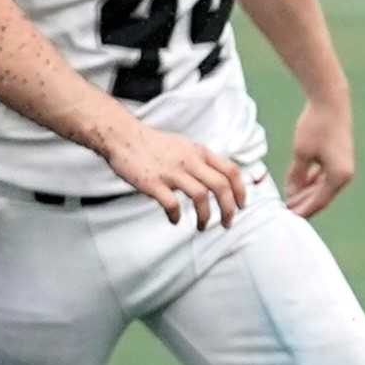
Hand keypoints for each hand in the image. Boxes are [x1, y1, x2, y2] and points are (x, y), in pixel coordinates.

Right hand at [103, 122, 249, 228]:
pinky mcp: (153, 183)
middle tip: (227, 223)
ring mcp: (171, 172)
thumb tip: (218, 178)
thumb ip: (201, 160)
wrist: (123, 137)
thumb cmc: (153, 144)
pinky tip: (175, 220)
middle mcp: (189, 161)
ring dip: (205, 217)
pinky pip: (172, 204)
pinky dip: (176, 216)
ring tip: (202, 227)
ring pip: (200, 197)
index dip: (240, 190)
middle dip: (229, 209)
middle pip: (221, 186)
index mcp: (199, 152)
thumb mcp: (184, 146)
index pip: (230, 170)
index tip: (241, 205)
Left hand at [284, 92, 354, 218]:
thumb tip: (291, 194)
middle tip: (284, 210)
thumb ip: (296, 176)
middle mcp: (345, 174)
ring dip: (307, 193)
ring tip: (289, 198)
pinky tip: (299, 183)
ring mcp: (344, 166)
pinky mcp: (340, 157)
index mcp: (339, 177)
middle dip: (303, 204)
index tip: (286, 217)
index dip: (301, 210)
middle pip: (322, 196)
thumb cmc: (316, 126)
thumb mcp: (301, 153)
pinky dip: (312, 181)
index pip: (318, 202)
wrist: (331, 101)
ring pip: (323, 187)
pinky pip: (325, 175)